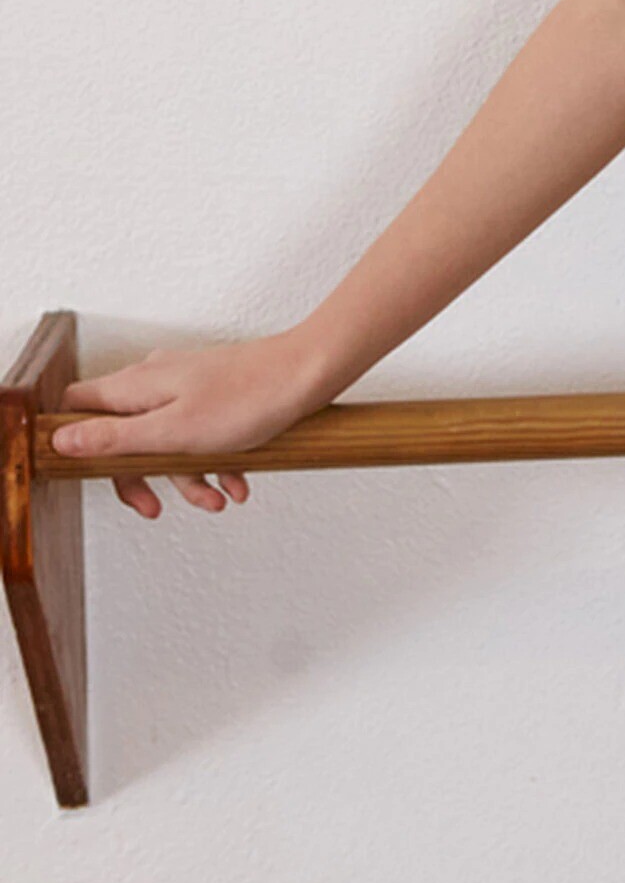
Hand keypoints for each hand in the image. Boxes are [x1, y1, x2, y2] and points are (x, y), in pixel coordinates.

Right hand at [48, 335, 324, 518]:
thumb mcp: (172, 432)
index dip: (72, 443)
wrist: (307, 374)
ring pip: (166, 441)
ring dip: (188, 476)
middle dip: (142, 476)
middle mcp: (154, 382)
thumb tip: (59, 443)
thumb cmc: (247, 398)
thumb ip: (114, 439)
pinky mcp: (213, 397)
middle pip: (122, 435)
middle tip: (154, 508)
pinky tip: (238, 482)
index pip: (76, 407)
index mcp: (135, 386)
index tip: (88, 475)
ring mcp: (184, 388)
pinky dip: (214, 461)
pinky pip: (198, 435)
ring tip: (219, 500)